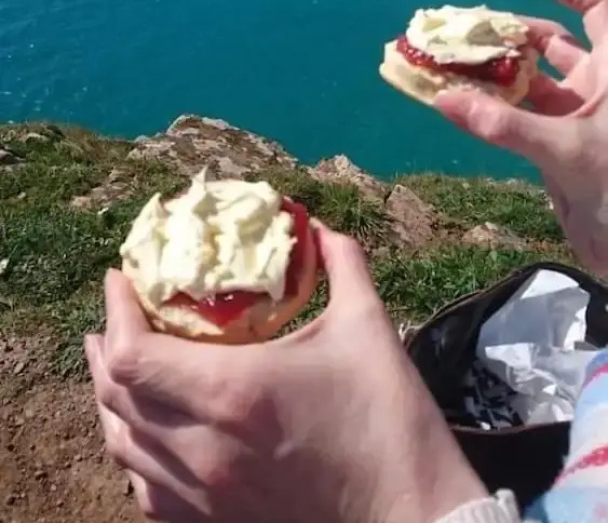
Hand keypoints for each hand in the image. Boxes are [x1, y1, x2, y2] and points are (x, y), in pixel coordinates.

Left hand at [86, 227, 484, 522]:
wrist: (413, 519)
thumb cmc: (389, 419)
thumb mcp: (367, 326)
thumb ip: (341, 263)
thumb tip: (316, 227)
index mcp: (230, 391)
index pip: (134, 353)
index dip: (116, 310)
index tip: (122, 277)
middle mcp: (201, 448)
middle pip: (115, 398)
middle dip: (105, 349)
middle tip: (115, 315)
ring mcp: (204, 494)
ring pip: (123, 447)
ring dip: (112, 400)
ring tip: (117, 366)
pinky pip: (148, 491)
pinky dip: (135, 452)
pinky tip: (147, 434)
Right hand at [435, 0, 607, 271]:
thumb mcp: (564, 150)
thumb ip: (503, 126)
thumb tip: (443, 101)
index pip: (594, 7)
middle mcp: (597, 83)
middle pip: (551, 41)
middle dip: (510, 33)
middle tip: (464, 31)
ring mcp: (580, 113)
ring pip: (533, 80)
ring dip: (497, 72)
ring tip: (453, 62)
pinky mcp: (562, 143)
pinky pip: (523, 114)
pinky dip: (495, 107)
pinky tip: (462, 101)